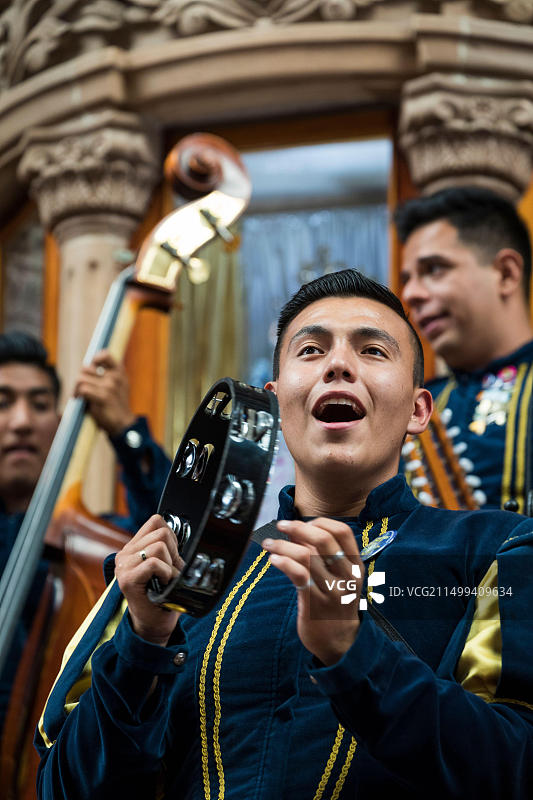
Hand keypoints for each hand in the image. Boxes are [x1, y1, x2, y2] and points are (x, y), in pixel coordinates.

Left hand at [75, 350, 135, 436]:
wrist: (123, 424)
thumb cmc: (116, 405)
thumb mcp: (119, 386)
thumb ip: (108, 375)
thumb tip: (86, 367)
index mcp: (120, 373)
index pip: (105, 355)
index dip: (95, 358)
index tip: (92, 366)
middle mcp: (115, 377)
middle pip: (86, 369)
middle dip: (80, 378)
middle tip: (80, 388)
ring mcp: (109, 386)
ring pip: (81, 379)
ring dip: (76, 388)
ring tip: (79, 395)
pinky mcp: (103, 397)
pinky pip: (83, 389)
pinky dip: (78, 395)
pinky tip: (80, 400)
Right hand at [114, 515, 183, 645]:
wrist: (154, 624)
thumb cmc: (162, 596)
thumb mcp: (166, 566)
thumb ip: (168, 548)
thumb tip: (187, 532)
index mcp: (133, 547)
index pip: (156, 521)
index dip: (172, 536)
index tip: (172, 556)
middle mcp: (124, 553)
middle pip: (162, 532)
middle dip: (174, 553)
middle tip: (170, 572)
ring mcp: (123, 566)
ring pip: (159, 546)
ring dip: (170, 565)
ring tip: (166, 579)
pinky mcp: (126, 579)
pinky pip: (154, 562)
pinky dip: (165, 573)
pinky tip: (163, 584)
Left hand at [263, 518, 363, 665]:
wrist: (340, 642)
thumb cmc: (336, 604)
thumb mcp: (339, 577)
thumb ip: (322, 555)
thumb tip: (296, 531)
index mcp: (355, 565)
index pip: (342, 532)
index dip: (320, 522)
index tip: (302, 522)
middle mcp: (346, 575)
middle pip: (323, 540)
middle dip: (298, 528)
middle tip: (280, 525)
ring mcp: (331, 590)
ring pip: (306, 556)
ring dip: (283, 545)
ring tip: (269, 544)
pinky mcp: (314, 603)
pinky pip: (298, 576)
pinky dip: (284, 562)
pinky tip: (273, 560)